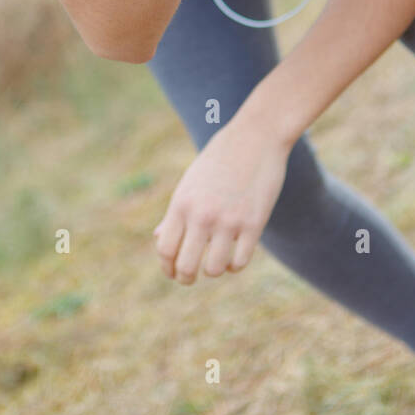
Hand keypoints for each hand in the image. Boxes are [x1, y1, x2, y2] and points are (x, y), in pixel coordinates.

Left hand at [152, 119, 289, 283]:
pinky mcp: (254, 224)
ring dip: (213, 271)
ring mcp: (229, 220)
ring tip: (215, 263)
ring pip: (214, 269)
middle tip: (190, 277)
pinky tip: (233, 257)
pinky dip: (234, 266)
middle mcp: (202, 214)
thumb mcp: (191, 182)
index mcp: (182, 203)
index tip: (173, 271)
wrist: (256, 136)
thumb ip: (175, 213)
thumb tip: (159, 239)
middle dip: (185, 277)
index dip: (166, 267)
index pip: (165, 250)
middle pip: (185, 266)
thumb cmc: (220, 158)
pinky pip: (240, 262)